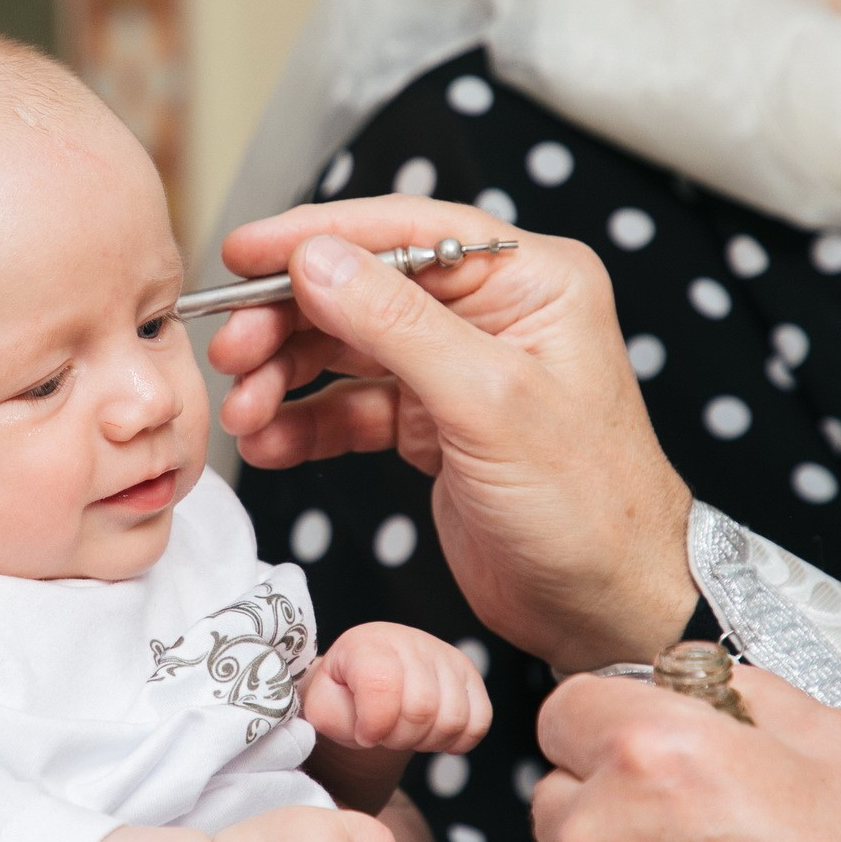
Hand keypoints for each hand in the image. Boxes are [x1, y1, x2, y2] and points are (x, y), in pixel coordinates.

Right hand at [209, 196, 697, 672]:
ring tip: (244, 412)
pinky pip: (352, 410)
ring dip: (285, 378)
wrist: (609, 608)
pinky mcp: (434, 429)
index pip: (406, 232)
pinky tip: (268, 445)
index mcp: (530, 281)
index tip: (244, 253)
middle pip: (363, 290)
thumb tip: (317, 259)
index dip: (317, 236)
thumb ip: (398, 325)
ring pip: (346, 351)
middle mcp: (492, 316)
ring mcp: (459, 373)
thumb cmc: (589, 506)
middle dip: (288, 321)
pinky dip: (306, 425)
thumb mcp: (489, 404)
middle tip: (231, 353)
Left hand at [301, 623, 491, 753]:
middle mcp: (411, 642)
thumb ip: (332, 716)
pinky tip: (431, 733)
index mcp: (368, 644)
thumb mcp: (323, 705)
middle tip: (384, 735)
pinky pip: (479, 722)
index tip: (364, 732)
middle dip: (399, 738)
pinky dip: (455, 740)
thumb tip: (367, 727)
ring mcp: (445, 657)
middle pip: (421, 709)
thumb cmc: (345, 695)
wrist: (370, 681)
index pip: (382, 685)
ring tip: (406, 731)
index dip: (373, 724)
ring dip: (426, 741)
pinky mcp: (470, 676)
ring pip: (453, 719)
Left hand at [531, 667, 840, 841]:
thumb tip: (693, 684)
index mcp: (650, 753)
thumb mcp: (838, 742)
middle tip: (693, 835)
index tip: (646, 751)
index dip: (612, 726)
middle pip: (559, 791)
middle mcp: (599, 832)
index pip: (566, 709)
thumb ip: (743, 694)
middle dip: (610, 801)